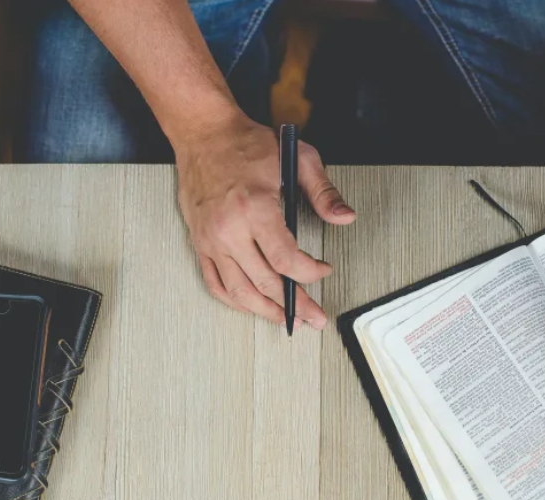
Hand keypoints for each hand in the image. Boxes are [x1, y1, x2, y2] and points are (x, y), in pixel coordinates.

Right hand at [175, 112, 355, 327]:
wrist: (204, 134)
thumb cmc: (246, 144)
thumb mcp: (297, 158)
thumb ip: (323, 192)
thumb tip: (344, 216)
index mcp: (254, 208)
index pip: (286, 259)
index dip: (309, 274)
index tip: (323, 270)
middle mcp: (229, 229)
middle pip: (265, 282)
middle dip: (296, 304)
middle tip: (314, 316)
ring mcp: (211, 240)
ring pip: (239, 292)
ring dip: (265, 312)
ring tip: (287, 320)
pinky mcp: (200, 243)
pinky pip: (216, 284)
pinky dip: (236, 301)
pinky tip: (253, 306)